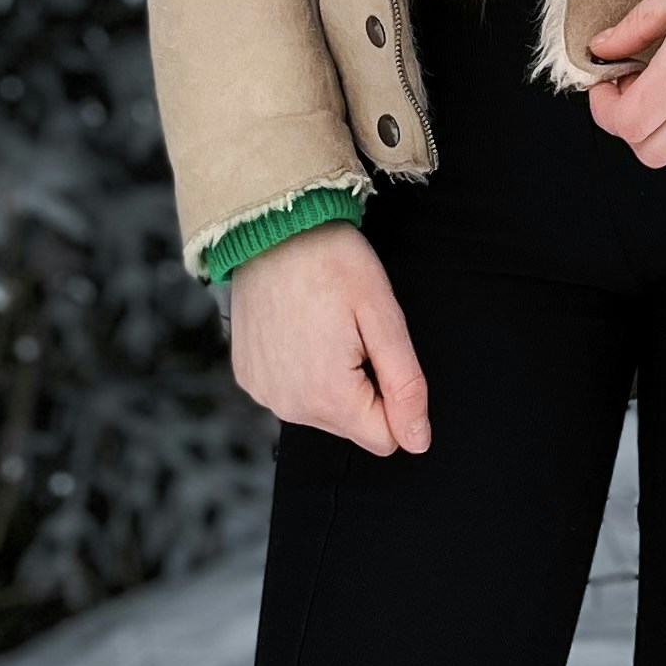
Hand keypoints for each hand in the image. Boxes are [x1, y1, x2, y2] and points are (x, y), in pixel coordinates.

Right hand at [226, 222, 431, 455]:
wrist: (271, 225)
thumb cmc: (331, 260)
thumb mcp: (383, 315)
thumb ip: (404, 384)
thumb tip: (417, 440)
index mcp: (328, 396)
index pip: (385, 438)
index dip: (394, 396)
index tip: (378, 348)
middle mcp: (289, 406)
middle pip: (352, 425)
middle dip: (362, 385)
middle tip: (351, 330)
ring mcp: (264, 393)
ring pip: (322, 411)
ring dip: (332, 378)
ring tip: (323, 325)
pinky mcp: (248, 377)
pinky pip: (291, 392)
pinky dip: (301, 368)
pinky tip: (299, 328)